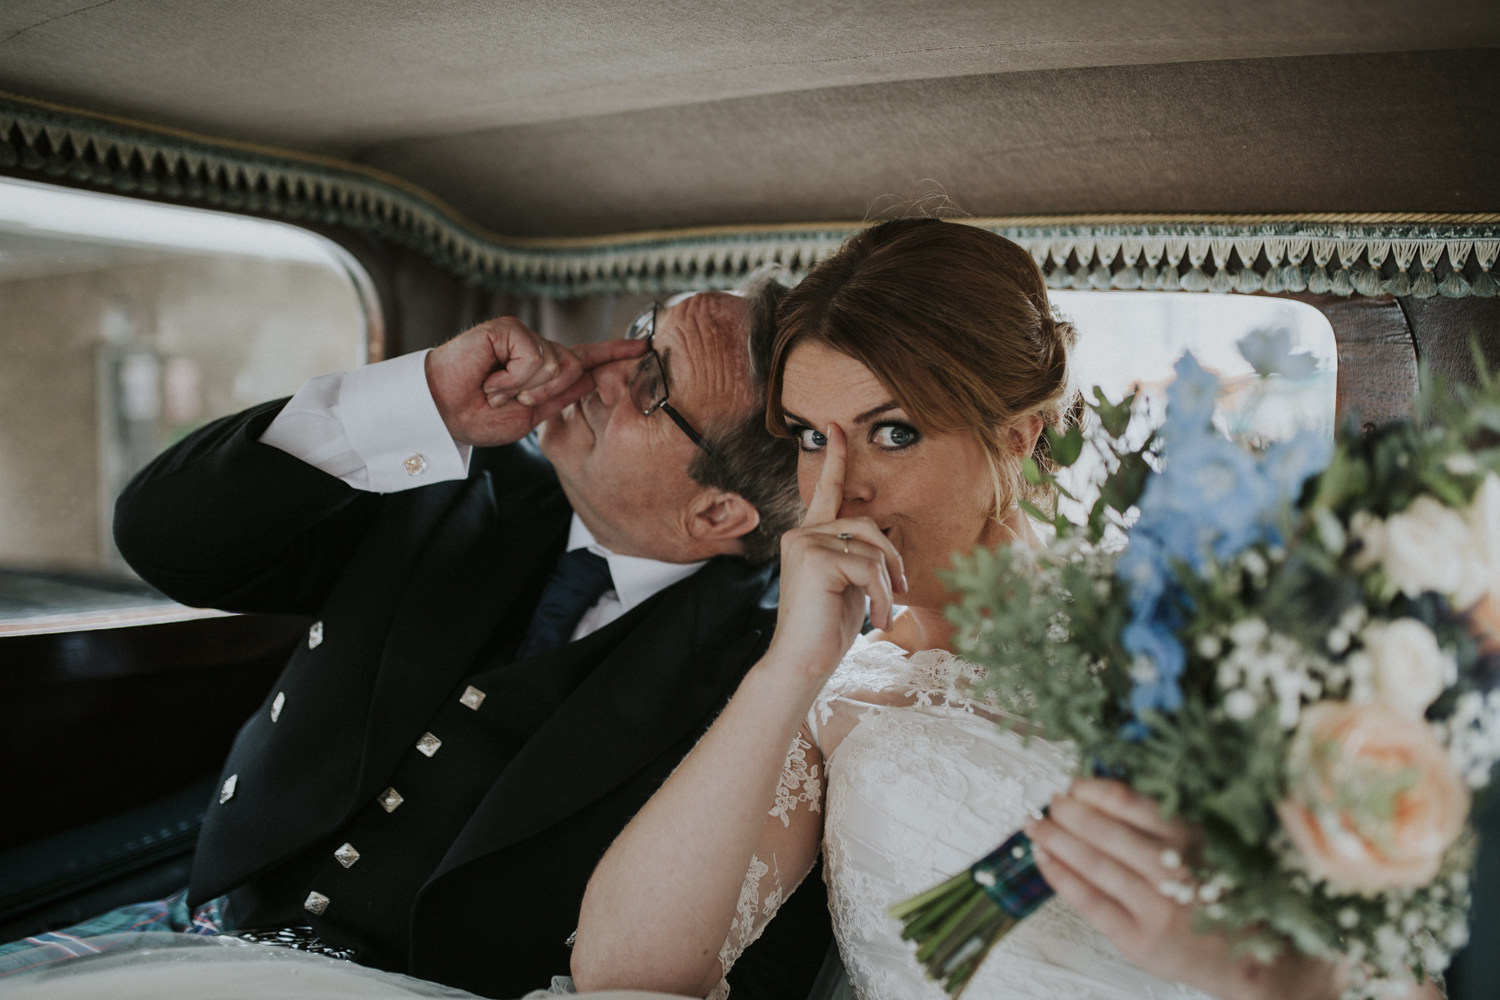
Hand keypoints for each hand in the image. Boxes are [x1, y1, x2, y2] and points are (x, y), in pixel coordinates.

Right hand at [425, 318, 645, 446]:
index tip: (643, 348)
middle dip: (546, 393)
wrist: (441, 414)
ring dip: (526, 388)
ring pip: (557, 364)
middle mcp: (537, 349)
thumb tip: (592, 374)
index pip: (584, 359)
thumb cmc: (476, 417)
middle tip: (507, 400)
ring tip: (495, 390)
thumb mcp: (529, 416)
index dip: (613, 353)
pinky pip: (536, 358)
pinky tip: (491, 380)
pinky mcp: (509, 328)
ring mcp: (523, 336)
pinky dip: (515, 378)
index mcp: (543, 372)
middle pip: (575, 367)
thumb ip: (561, 396)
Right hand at [766, 424, 906, 684]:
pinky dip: (881, 596)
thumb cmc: (825, 630)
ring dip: (888, 582)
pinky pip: (869, 567)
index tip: (837, 427)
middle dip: (893, 557)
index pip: (827, 492)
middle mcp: (801, 534)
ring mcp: (804, 543)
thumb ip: (859, 556)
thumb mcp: (850, 584)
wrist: (801, 663)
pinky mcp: (813, 559)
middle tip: (901, 590)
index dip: (835, 459)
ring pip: (872, 547)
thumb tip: (886, 543)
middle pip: (867, 525)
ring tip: (883, 612)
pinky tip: (875, 620)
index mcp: (809, 537)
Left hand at [1025, 780, 1343, 999]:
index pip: (1130, 803)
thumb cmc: (1231, 898)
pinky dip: (1061, 876)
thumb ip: (1171, 821)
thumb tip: (1111, 791)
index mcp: (1194, 840)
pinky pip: (1089, 902)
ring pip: (1092, 864)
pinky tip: (1043, 859)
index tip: (1075, 783)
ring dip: (1055, 839)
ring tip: (1034, 823)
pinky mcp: (1138, 939)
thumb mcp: (1216, 846)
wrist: (1261, 963)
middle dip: (1068, 811)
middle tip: (1050, 800)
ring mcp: (1153, 908)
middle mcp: (1173, 872)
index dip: (1092, 789)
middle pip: (1104, 831)